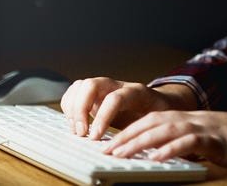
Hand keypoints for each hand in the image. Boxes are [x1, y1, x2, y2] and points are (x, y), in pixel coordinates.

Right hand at [59, 77, 195, 139]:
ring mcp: (103, 87)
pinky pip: (74, 92)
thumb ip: (149, 128)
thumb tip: (140, 142)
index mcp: (135, 91)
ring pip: (80, 86)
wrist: (157, 101)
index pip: (115, 98)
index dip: (103, 117)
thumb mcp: (158, 119)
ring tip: (77, 130)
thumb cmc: (157, 112)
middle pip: (92, 85)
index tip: (95, 137)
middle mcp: (116, 85)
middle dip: (81, 109)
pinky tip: (74, 123)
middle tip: (81, 133)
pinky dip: (69, 107)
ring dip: (73, 108)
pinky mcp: (92, 93)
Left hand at [103, 109, 226, 169]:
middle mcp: (198, 119)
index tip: (111, 142)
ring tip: (121, 153)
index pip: (155, 120)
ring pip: (167, 129)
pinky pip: (193, 142)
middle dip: (127, 135)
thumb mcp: (217, 143)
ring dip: (140, 141)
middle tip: (105, 149)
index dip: (131, 130)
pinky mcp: (222, 139)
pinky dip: (173, 149)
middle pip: (155, 122)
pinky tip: (158, 158)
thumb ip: (195, 147)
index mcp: (195, 119)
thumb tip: (171, 157)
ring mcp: (210, 127)